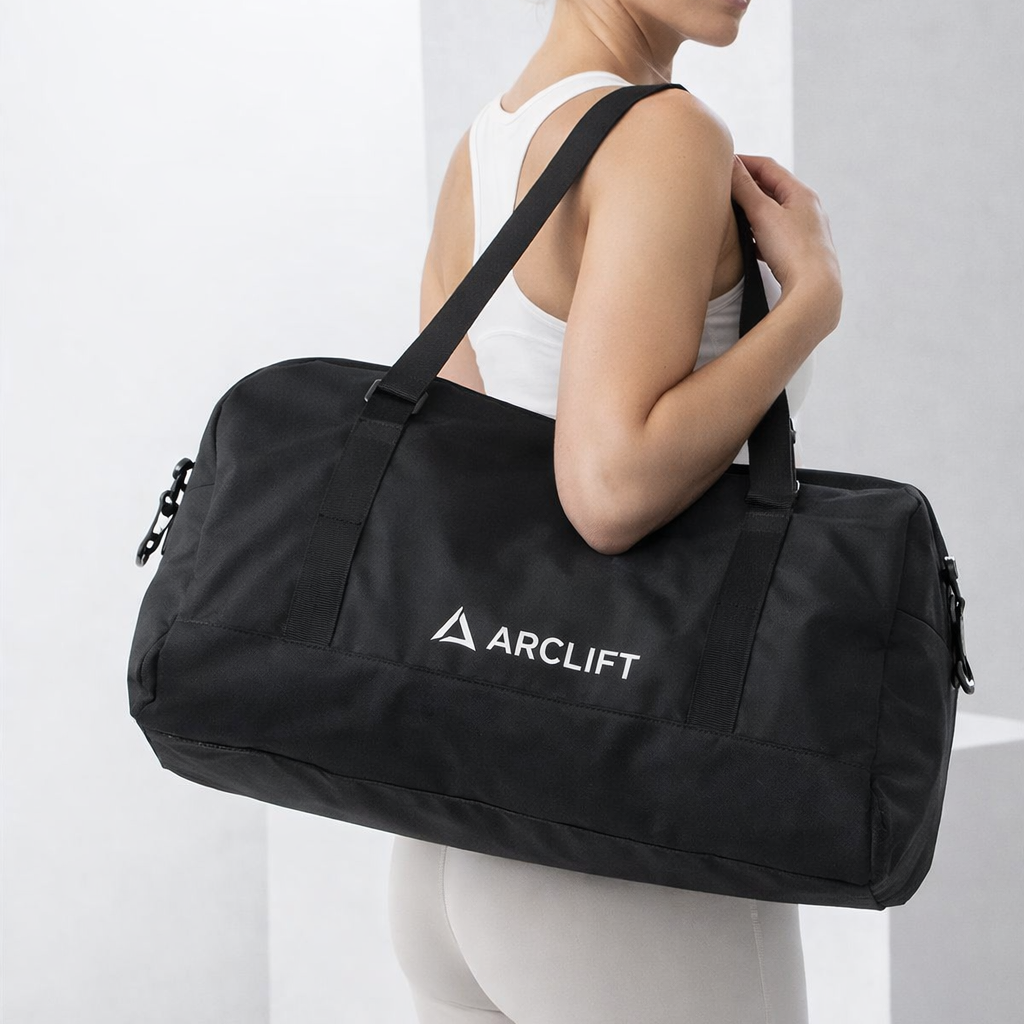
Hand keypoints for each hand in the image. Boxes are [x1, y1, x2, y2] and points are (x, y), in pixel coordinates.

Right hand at [731, 154, 842, 333]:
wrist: (814, 290)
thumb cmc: (793, 250)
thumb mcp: (763, 214)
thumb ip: (744, 188)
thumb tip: (731, 164)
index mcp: (801, 193)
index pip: (767, 167)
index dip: (743, 162)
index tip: (721, 163)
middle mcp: (807, 209)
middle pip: (771, 188)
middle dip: (746, 186)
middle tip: (722, 187)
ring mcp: (804, 231)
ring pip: (773, 213)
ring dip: (752, 210)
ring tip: (731, 214)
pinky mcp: (799, 252)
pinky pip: (775, 235)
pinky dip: (758, 232)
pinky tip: (748, 243)